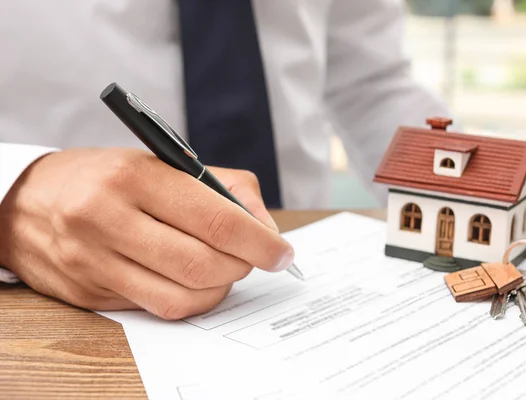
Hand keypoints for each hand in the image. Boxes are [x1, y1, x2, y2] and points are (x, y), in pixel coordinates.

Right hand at [0, 148, 293, 318]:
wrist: (30, 201)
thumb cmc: (109, 177)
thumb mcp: (166, 163)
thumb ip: (226, 189)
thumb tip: (266, 229)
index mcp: (136, 177)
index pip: (217, 220)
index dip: (260, 242)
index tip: (282, 252)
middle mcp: (109, 219)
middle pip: (203, 264)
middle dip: (243, 266)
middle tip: (254, 257)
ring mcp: (95, 261)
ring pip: (182, 297)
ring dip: (220, 288)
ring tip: (225, 269)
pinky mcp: (90, 294)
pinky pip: (158, 309)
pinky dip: (191, 299)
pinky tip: (194, 282)